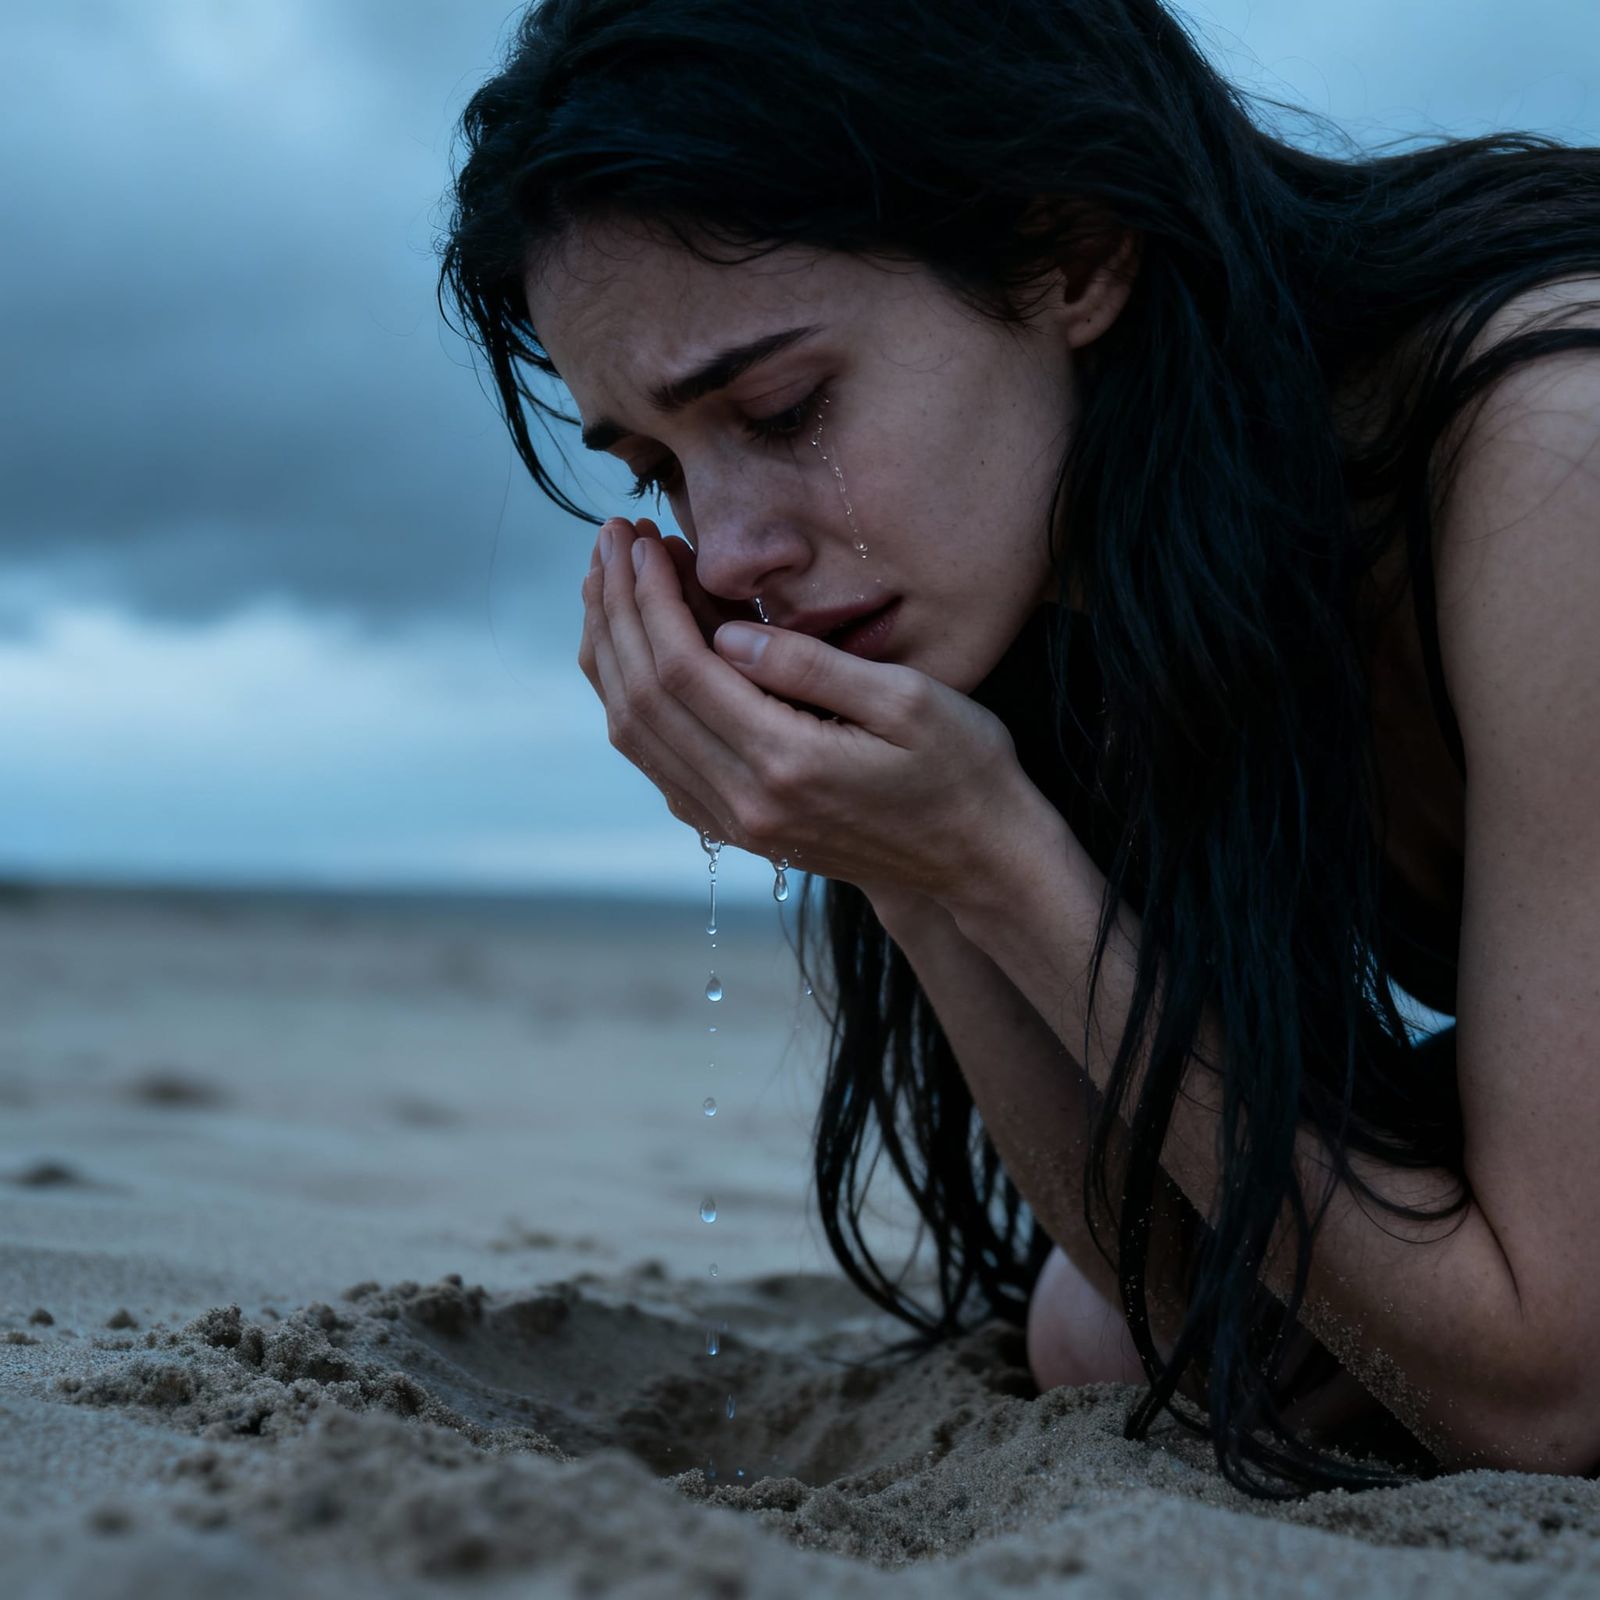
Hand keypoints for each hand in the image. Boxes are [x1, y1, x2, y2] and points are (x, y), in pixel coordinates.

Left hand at [577, 515, 1054, 908]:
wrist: (979, 863)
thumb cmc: (962, 771)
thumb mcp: (910, 701)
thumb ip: (813, 667)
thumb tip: (726, 636)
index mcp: (788, 762)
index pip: (682, 670)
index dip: (650, 598)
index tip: (638, 541)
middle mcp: (746, 802)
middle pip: (642, 700)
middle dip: (616, 611)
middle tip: (610, 541)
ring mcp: (737, 824)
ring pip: (636, 735)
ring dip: (612, 653)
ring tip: (606, 583)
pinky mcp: (738, 830)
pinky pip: (657, 763)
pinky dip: (629, 701)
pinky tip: (630, 653)